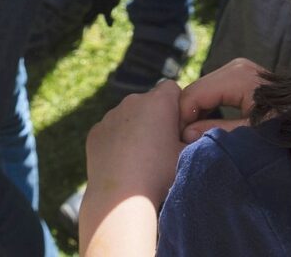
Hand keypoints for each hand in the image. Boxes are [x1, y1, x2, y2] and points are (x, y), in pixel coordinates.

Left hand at [78, 82, 187, 250]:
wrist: (122, 200)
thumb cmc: (161, 175)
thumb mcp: (190, 153)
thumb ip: (195, 134)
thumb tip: (193, 129)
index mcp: (158, 102)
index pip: (173, 89)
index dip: (178, 108)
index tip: (179, 130)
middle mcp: (132, 101)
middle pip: (150, 102)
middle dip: (157, 118)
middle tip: (162, 147)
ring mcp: (110, 116)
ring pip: (129, 116)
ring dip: (137, 129)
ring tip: (142, 160)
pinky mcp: (95, 132)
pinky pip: (112, 130)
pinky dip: (118, 141)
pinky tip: (124, 164)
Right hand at [180, 57, 268, 139]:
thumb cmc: (286, 125)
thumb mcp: (253, 133)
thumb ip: (218, 131)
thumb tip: (186, 133)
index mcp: (237, 77)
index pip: (193, 94)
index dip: (182, 119)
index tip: (181, 142)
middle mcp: (234, 67)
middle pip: (195, 91)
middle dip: (187, 116)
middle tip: (185, 143)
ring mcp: (237, 70)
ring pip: (201, 91)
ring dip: (195, 114)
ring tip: (193, 138)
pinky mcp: (239, 77)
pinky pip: (212, 92)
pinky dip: (205, 109)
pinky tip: (204, 127)